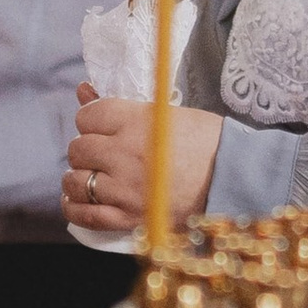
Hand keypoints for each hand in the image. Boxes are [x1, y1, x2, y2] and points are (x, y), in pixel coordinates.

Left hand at [63, 92, 221, 236]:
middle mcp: (125, 154)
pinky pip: (85, 215)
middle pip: (78, 148)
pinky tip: (76, 200)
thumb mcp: (165, 114)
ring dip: (79, 177)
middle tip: (103, 153)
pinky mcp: (129, 217)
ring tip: (92, 176)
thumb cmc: (206, 141)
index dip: (92, 121)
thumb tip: (83, 90)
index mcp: (136, 122)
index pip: (88, 116)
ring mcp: (125, 189)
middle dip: (87, 149)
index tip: (102, 127)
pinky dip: (74, 207)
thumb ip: (120, 107)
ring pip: (76, 181)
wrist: (233, 179)